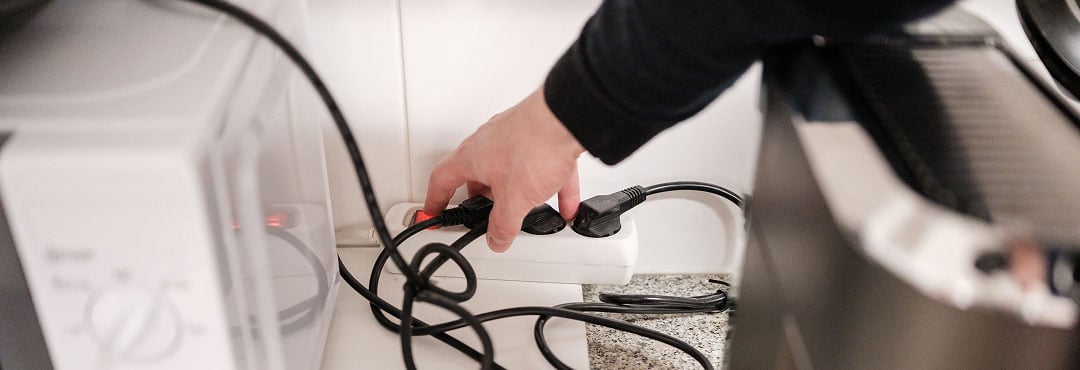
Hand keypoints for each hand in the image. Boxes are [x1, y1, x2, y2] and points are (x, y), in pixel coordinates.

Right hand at [424, 87, 585, 251]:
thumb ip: (502, 225)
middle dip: (482, 197)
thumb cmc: (533, 146)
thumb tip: (497, 239)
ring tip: (528, 209)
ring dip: (519, 192)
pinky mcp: (541, 136)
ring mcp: (515, 137)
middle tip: (485, 214)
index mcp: (471, 156)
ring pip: (511, 170)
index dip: (435, 201)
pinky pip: (543, 167)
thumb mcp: (514, 200)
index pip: (441, 180)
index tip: (433, 212)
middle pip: (477, 174)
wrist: (567, 118)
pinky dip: (551, 186)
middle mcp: (489, 142)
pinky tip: (565, 203)